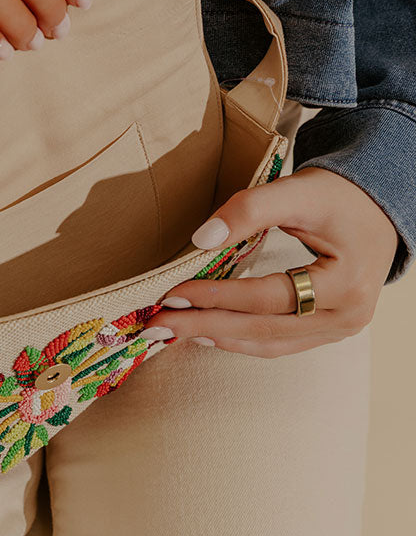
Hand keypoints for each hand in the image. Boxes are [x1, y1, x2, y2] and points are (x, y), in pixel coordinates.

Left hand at [139, 167, 399, 357]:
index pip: (270, 296)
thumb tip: (199, 241)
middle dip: (206, 325)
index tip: (173, 292)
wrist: (377, 206)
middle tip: (157, 324)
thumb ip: (250, 209)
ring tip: (175, 330)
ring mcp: (341, 329)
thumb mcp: (297, 191)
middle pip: (265, 328)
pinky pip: (279, 343)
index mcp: (347, 283)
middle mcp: (349, 316)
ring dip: (219, 338)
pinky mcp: (329, 331)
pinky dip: (241, 339)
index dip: (218, 296)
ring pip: (270, 344)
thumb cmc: (338, 196)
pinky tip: (207, 333)